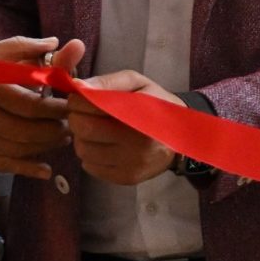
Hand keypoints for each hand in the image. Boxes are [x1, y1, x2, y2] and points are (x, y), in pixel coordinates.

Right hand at [0, 36, 74, 177]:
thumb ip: (22, 47)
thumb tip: (56, 42)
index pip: (35, 105)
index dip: (59, 110)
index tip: (72, 106)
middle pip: (31, 131)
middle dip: (57, 130)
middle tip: (71, 125)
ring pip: (21, 149)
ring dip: (47, 146)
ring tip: (60, 138)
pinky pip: (3, 164)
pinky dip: (28, 168)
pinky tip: (45, 169)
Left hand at [65, 69, 180, 186]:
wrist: (183, 135)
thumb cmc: (156, 104)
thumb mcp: (138, 83)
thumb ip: (108, 82)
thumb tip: (77, 86)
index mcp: (140, 112)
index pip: (90, 106)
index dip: (78, 101)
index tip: (81, 99)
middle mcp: (138, 141)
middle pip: (83, 129)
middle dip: (76, 119)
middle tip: (84, 115)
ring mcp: (133, 163)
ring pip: (84, 150)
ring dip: (82, 138)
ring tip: (96, 131)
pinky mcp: (127, 178)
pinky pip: (91, 167)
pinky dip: (91, 155)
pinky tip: (104, 147)